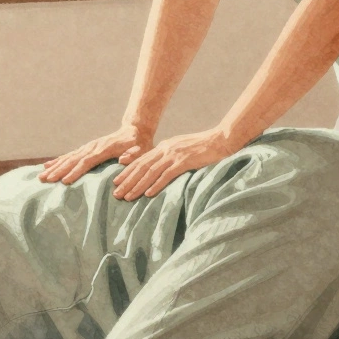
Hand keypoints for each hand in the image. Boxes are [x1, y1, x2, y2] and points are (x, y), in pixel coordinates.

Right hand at [40, 125, 154, 185]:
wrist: (135, 131)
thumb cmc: (140, 145)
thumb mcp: (141, 151)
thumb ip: (133, 155)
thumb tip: (123, 160)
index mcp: (103, 150)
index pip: (86, 162)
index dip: (75, 172)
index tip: (64, 181)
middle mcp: (92, 148)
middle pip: (72, 160)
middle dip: (58, 171)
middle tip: (45, 180)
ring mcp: (88, 147)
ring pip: (68, 158)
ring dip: (54, 167)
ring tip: (41, 176)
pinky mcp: (87, 149)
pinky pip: (69, 156)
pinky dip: (57, 161)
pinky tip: (47, 166)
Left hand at [111, 128, 235, 200]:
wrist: (221, 140)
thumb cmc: (204, 147)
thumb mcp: (182, 149)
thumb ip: (170, 157)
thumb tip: (161, 169)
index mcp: (164, 147)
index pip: (141, 160)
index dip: (127, 172)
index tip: (117, 182)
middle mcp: (166, 149)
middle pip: (142, 167)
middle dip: (127, 181)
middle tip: (116, 194)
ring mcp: (174, 155)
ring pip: (151, 172)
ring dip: (137, 186)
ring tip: (128, 197)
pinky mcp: (184, 162)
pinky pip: (167, 175)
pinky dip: (157, 185)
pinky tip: (148, 194)